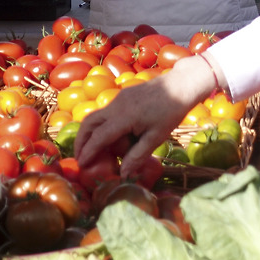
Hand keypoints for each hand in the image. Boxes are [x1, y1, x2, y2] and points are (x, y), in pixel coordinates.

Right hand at [75, 56, 216, 176]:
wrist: (180, 84)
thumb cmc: (171, 112)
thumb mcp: (156, 137)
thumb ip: (137, 156)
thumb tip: (123, 174)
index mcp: (124, 117)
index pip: (99, 136)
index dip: (88, 152)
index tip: (81, 165)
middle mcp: (116, 106)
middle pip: (89, 122)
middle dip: (81, 140)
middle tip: (79, 157)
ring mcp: (118, 98)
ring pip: (95, 115)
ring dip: (89, 132)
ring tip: (89, 149)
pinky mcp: (123, 95)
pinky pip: (105, 111)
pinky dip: (100, 125)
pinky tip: (108, 136)